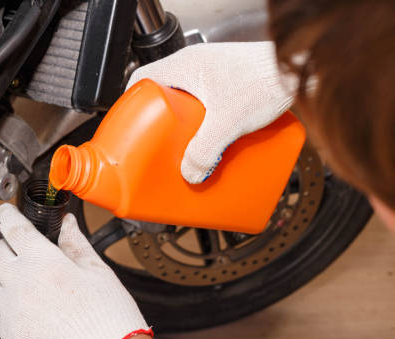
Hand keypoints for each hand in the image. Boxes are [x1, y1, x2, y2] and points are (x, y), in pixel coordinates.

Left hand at [0, 204, 150, 338]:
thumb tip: (66, 225)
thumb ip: (74, 243)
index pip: (13, 228)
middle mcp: (20, 284)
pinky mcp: (12, 337)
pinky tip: (38, 317)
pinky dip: (15, 313)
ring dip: (11, 284)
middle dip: (7, 249)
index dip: (6, 215)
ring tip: (38, 292)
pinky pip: (3, 318)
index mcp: (42, 261)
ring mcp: (13, 313)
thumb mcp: (96, 270)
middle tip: (24, 254)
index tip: (5, 213)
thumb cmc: (108, 315)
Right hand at [127, 41, 294, 183]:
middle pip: (164, 95)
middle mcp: (197, 67)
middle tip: (164, 144)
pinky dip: (207, 123)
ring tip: (190, 147)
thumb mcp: (229, 120)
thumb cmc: (269, 77)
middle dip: (162, 123)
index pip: (142, 79)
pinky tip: (216, 141)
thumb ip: (205, 150)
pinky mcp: (233, 85)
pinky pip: (208, 105)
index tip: (132, 127)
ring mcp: (215, 75)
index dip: (132, 104)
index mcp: (184, 66)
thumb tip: (190, 172)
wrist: (305, 67)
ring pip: (188, 102)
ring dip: (187, 125)